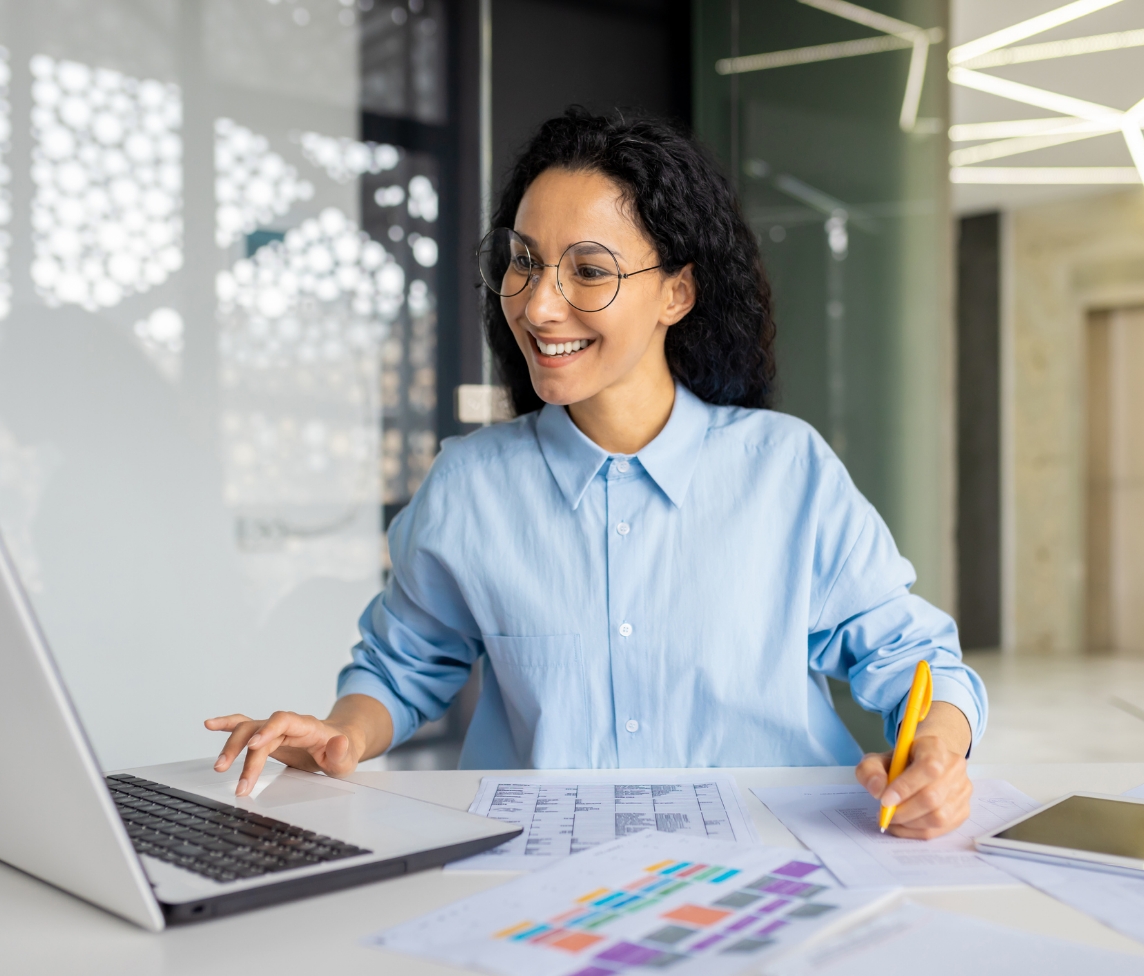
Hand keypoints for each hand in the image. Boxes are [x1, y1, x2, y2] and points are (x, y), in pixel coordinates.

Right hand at [205, 694, 392, 796]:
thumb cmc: (343, 752)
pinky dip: (227, 724)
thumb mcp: (348, 758)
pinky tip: (209, 724)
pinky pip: (245, 726)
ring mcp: (275, 729)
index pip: (284, 721)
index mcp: (307, 727)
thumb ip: (342, 752)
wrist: (341, 744)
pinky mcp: (267, 737)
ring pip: (247, 729)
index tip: (254, 747)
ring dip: (231, 747)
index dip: (268, 731)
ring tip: (219, 767)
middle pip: (259, 730)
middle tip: (237, 781)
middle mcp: (288, 725)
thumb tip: (338, 742)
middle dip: (245, 753)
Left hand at [854, 701, 972, 838]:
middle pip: (933, 797)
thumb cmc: (899, 762)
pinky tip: (903, 825)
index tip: (884, 800)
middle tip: (885, 813)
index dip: (906, 787)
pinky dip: (917, 832)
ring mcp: (962, 789)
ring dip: (911, 823)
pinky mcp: (963, 809)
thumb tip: (878, 791)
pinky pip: (941, 829)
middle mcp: (954, 766)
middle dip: (904, 811)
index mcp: (934, 746)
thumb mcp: (877, 760)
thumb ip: (870, 771)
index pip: (928, 767)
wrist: (920, 763)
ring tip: (894, 818)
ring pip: (939, 817)